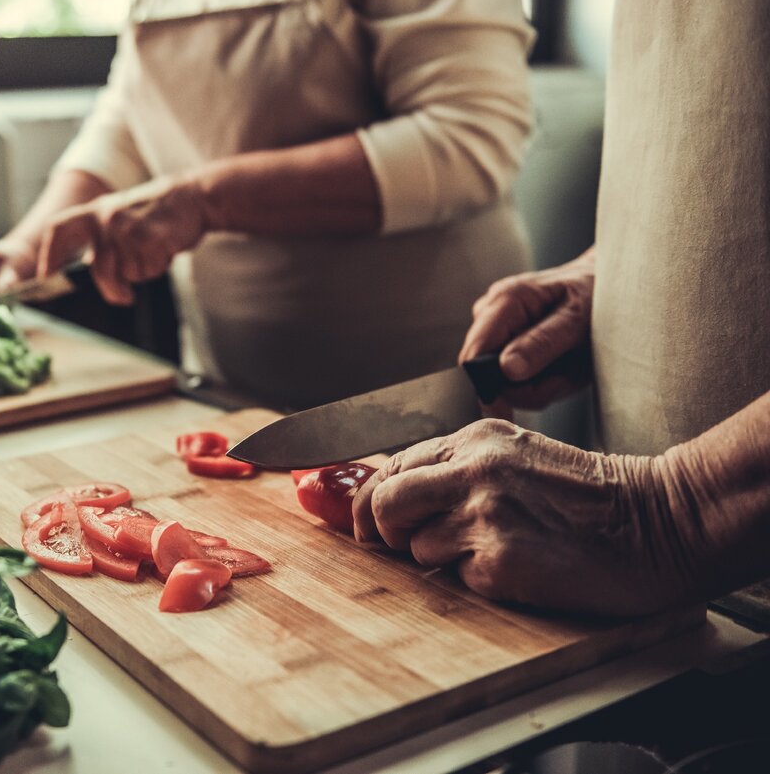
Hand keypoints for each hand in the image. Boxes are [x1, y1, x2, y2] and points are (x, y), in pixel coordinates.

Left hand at [37, 176, 209, 305]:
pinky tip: (164, 248)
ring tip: (152, 251)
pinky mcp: (149, 236)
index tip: (45, 275)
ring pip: (126, 272)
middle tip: (123, 296)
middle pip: (99, 269)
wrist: (191, 197)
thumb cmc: (155, 214)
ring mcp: (127, 226)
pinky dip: (157, 267)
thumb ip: (101, 240)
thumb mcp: (120, 218)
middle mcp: (106, 217)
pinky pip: (147, 269)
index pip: (59, 229)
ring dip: (141, 272)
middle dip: (112, 289)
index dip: (48, 254)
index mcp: (95, 211)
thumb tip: (87, 269)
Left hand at [351, 419, 702, 615]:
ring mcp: (484, 513)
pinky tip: (518, 568)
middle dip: (382, 531)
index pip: (392, 465)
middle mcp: (473, 469)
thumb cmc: (590, 498)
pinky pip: (457, 579)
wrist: (657, 523)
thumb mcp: (517, 458)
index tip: (363, 525)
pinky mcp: (499, 558)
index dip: (368, 501)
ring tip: (492, 552)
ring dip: (441, 559)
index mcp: (475, 439)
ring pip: (417, 546)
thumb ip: (459, 469)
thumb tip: (393, 499)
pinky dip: (477, 581)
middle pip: (384, 502)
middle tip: (398, 547)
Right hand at [458, 250, 596, 417]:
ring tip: (570, 368)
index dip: (485, 384)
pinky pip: (519, 384)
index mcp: (505, 301)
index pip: (473, 353)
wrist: (615, 290)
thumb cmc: (599, 297)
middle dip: (526, 387)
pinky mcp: (509, 349)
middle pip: (485, 374)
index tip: (509, 409)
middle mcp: (492, 316)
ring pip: (506, 384)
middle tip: (566, 377)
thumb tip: (507, 369)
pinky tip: (563, 368)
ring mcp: (499, 333)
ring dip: (541, 387)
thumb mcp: (579, 319)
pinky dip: (545, 384)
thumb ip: (543, 343)